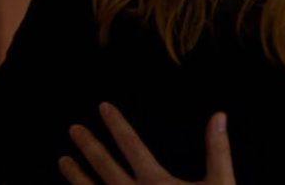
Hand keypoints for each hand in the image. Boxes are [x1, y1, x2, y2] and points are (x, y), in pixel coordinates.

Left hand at [59, 102, 234, 184]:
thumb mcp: (221, 184)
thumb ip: (218, 150)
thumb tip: (219, 115)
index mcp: (156, 182)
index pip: (131, 146)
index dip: (116, 125)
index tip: (102, 107)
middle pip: (105, 167)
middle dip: (88, 146)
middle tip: (73, 129)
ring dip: (77, 177)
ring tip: (62, 161)